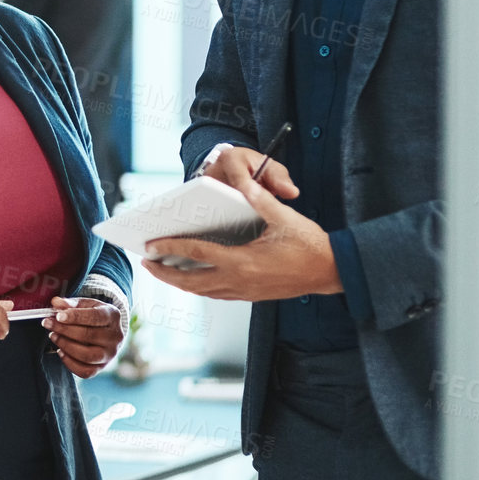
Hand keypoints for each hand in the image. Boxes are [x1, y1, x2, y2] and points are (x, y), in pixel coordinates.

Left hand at [42, 297, 123, 377]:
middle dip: (64, 330)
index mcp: (112, 315)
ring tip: (53, 336)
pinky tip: (60, 351)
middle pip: (88, 336)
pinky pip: (85, 371)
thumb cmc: (92, 315)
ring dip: (65, 346)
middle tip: (48, 324)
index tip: (58, 316)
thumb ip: (70, 303)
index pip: (94, 317)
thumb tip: (55, 303)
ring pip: (87, 356)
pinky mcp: (102, 367)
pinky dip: (69, 363)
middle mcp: (115, 337)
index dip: (74, 317)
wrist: (106, 330)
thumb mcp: (84, 304)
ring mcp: (110, 354)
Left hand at [144, 148, 339, 300]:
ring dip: (179, 282)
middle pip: (191, 282)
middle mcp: (240, 281)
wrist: (332, 271)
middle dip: (165, 273)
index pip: (197, 254)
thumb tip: (244, 184)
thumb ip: (261, 201)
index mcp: (244, 261)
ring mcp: (245, 292)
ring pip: (202, 291)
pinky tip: (191, 278)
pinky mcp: (252, 296)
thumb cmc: (310, 244)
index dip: (170, 248)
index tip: (151, 244)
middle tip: (146, 262)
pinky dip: (198, 287)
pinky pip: (217, 294)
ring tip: (161, 271)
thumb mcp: (285, 218)